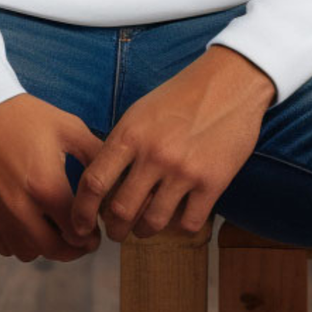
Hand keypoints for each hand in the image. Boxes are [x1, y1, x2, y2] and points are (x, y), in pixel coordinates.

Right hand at [0, 92, 103, 261]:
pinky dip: (20, 244)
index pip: (76, 231)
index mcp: (46, 186)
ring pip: (28, 252)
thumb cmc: (27, 117)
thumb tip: (116, 174)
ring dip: (46, 248)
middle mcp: (21, 208)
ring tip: (57, 232)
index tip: (96, 233)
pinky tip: (31, 227)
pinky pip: (4, 247)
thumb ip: (96, 154)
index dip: (91, 237)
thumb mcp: (69, 128)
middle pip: (53, 249)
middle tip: (83, 242)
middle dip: (73, 249)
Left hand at [71, 44, 275, 242]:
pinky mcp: (213, 181)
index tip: (80, 224)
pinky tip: (179, 216)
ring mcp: (184, 170)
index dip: (81, 211)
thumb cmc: (183, 94)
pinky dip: (180, 227)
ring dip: (144, 231)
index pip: (94, 182)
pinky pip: (188, 223)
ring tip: (145, 227)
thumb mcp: (142, 111)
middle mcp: (154, 154)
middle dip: (114, 229)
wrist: (231, 80)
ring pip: (152, 223)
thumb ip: (122, 145)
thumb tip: (102, 184)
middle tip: (117, 230)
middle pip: (120, 211)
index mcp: (132, 133)